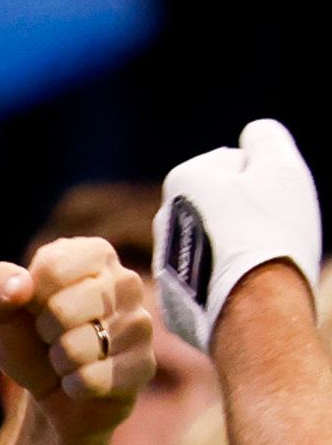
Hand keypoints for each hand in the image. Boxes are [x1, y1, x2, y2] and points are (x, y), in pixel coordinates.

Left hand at [0, 237, 155, 439]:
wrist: (50, 389)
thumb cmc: (28, 338)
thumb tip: (21, 285)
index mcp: (93, 253)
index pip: (52, 268)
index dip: (31, 296)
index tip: (36, 305)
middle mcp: (125, 281)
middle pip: (63, 309)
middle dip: (44, 331)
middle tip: (52, 335)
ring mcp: (140, 323)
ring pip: (77, 348)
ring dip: (58, 361)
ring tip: (67, 356)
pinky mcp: (144, 365)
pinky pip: (91, 380)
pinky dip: (73, 385)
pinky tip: (81, 379)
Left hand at [154, 118, 319, 351]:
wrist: (253, 309)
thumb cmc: (268, 233)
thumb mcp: (280, 169)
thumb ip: (265, 139)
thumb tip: (252, 135)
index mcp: (183, 179)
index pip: (235, 166)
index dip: (263, 183)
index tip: (272, 207)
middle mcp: (163, 217)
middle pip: (221, 205)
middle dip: (245, 215)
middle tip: (269, 235)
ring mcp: (166, 260)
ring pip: (215, 242)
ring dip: (236, 247)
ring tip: (256, 263)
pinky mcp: (174, 298)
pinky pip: (209, 279)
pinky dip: (226, 281)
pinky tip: (243, 288)